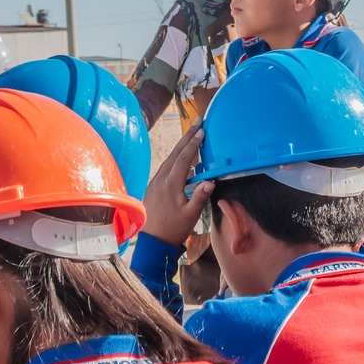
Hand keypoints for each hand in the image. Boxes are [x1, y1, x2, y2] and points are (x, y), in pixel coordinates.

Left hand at [143, 124, 212, 247]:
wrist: (152, 242)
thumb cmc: (173, 229)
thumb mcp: (190, 215)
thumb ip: (200, 197)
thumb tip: (211, 180)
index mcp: (171, 184)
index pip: (184, 158)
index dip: (194, 143)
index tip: (202, 130)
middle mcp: (161, 179)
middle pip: (175, 153)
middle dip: (187, 136)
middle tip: (198, 121)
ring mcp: (155, 182)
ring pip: (169, 159)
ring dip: (181, 145)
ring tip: (191, 134)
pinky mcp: (153, 187)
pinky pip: (165, 167)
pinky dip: (175, 157)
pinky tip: (181, 158)